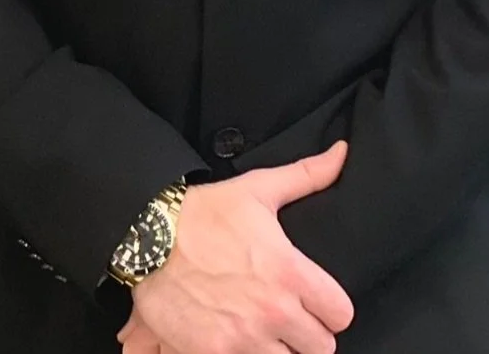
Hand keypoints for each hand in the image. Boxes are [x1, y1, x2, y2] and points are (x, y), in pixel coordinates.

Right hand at [117, 138, 353, 353]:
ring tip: (262, 327)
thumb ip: (307, 175)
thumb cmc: (204, 214)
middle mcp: (272, 310)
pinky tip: (237, 337)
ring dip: (278, 348)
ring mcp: (243, 338)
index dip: (332, 308)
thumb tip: (341, 154)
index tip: (319, 302)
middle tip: (290, 316)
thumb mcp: (259, 189)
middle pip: (320, 347)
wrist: (148, 238)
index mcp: (289, 271)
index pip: (340, 314)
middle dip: (308, 332)